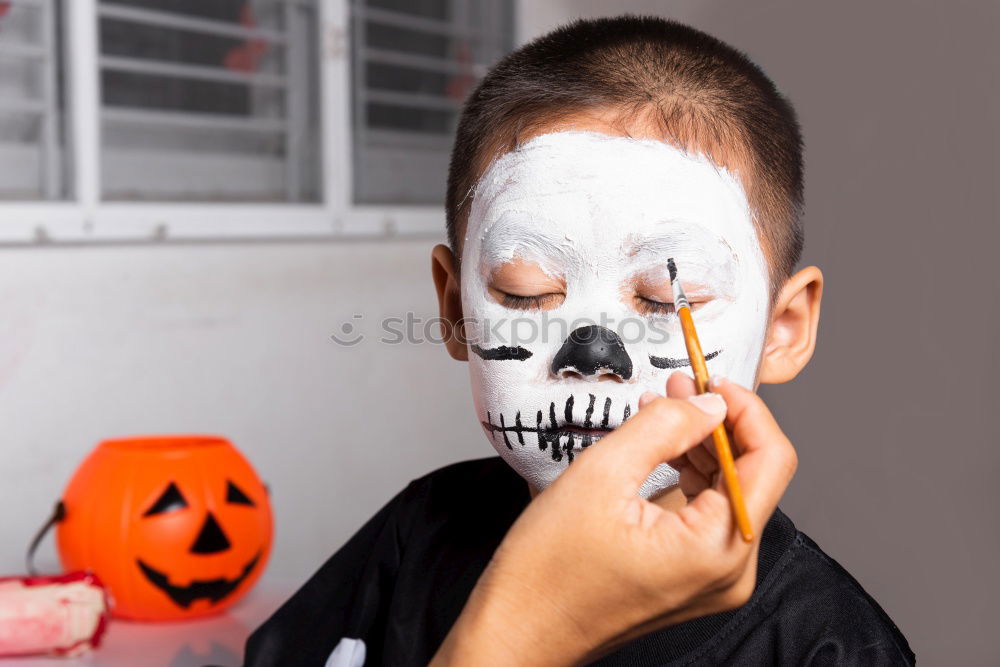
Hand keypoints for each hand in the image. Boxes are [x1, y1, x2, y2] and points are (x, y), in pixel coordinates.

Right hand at [430, 373, 797, 665]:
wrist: (518, 629)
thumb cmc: (548, 570)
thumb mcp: (602, 475)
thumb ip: (664, 427)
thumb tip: (708, 402)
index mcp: (718, 549)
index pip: (771, 460)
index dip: (746, 410)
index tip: (712, 380)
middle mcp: (729, 570)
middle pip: (753, 474)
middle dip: (719, 422)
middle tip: (680, 384)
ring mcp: (712, 578)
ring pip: (729, 490)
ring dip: (702, 444)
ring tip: (664, 407)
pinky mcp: (691, 577)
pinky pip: (707, 513)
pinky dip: (688, 473)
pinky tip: (660, 446)